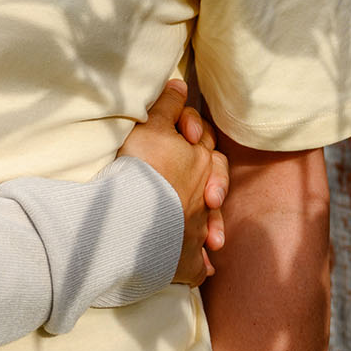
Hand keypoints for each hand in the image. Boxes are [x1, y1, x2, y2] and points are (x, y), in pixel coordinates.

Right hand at [116, 79, 228, 286]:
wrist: (136, 217)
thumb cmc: (144, 168)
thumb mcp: (151, 126)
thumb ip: (167, 105)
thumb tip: (181, 84)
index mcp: (200, 161)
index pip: (205, 143)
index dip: (194, 134)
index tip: (183, 134)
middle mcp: (204, 195)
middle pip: (215, 182)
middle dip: (213, 183)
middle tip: (204, 189)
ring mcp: (196, 228)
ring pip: (210, 223)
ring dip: (210, 227)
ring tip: (207, 236)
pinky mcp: (187, 259)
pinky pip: (199, 263)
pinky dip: (201, 263)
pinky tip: (203, 266)